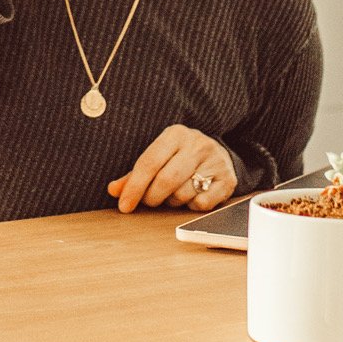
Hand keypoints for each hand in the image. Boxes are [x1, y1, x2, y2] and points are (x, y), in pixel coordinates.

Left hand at [107, 126, 237, 214]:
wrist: (218, 154)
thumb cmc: (179, 157)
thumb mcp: (158, 157)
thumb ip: (134, 175)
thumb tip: (114, 190)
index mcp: (175, 134)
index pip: (149, 162)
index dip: (134, 187)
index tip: (124, 205)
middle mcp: (198, 144)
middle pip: (166, 180)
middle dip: (152, 197)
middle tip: (149, 202)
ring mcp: (216, 161)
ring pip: (183, 194)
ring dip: (172, 202)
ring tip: (173, 194)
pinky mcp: (228, 180)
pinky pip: (202, 204)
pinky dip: (191, 206)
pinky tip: (191, 196)